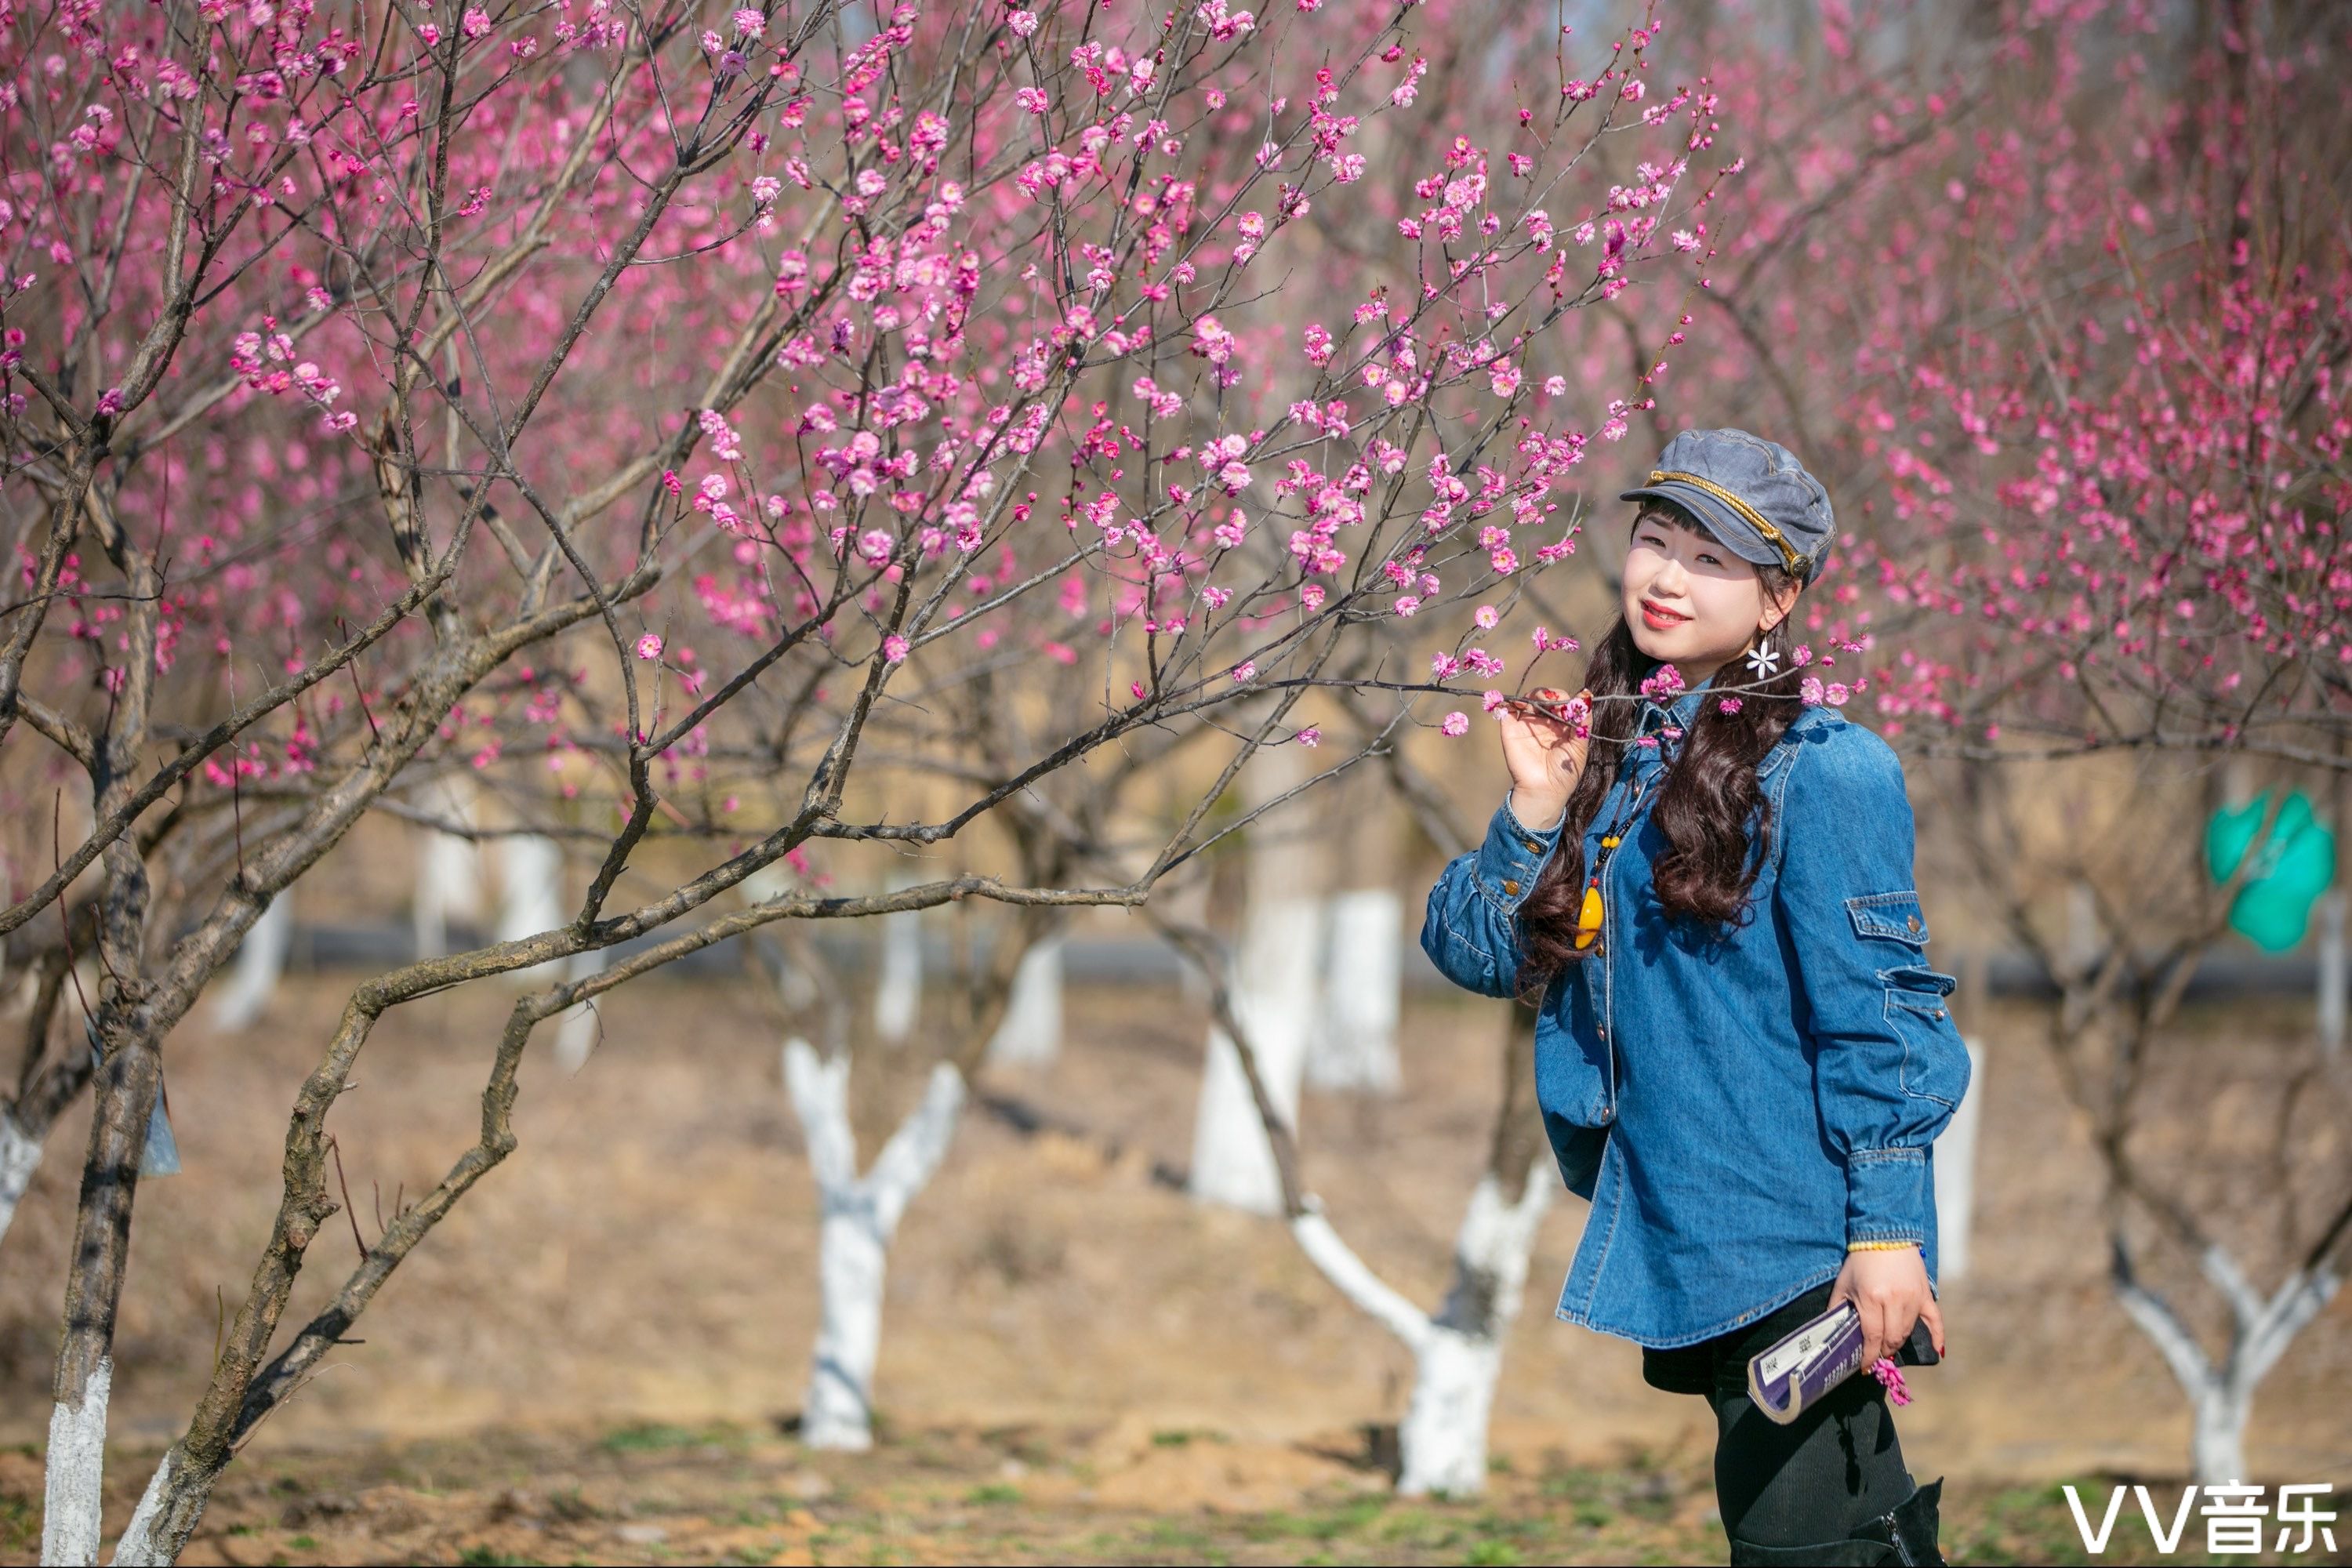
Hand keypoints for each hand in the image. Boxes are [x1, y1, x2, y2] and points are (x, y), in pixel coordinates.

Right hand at [1498, 687, 1591, 826]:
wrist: (1543, 790)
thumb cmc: (1564, 772)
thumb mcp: (1580, 746)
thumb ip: (1583, 721)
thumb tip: (1587, 694)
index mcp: (1562, 726)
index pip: (1562, 702)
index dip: (1563, 699)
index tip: (1566, 707)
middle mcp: (1544, 723)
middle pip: (1544, 697)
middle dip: (1546, 694)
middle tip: (1548, 701)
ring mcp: (1526, 725)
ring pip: (1527, 700)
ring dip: (1531, 695)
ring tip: (1533, 702)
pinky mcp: (1510, 729)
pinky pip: (1506, 710)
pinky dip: (1508, 701)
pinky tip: (1517, 704)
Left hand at [1828, 1246, 1943, 1367]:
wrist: (1886, 1234)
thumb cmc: (1860, 1260)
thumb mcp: (1843, 1283)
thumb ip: (1838, 1308)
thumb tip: (1834, 1331)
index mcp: (1872, 1299)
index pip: (1872, 1337)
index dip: (1869, 1356)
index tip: (1865, 1368)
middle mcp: (1894, 1301)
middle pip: (1892, 1338)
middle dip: (1883, 1352)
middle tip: (1877, 1357)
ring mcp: (1913, 1298)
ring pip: (1908, 1331)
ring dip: (1899, 1343)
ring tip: (1890, 1348)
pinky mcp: (1926, 1294)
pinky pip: (1936, 1320)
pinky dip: (1938, 1337)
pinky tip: (1937, 1351)